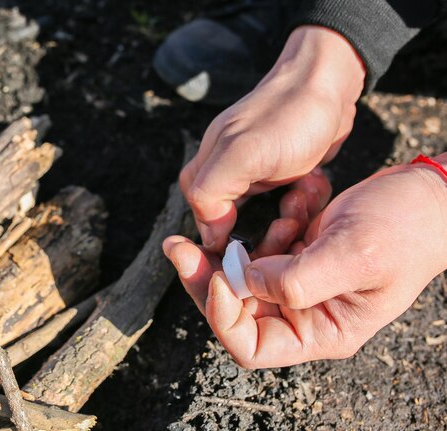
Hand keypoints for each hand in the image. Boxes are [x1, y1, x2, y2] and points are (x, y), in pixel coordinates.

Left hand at [166, 155, 446, 367]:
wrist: (427, 197)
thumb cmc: (405, 230)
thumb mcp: (354, 255)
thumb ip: (298, 278)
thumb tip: (245, 281)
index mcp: (321, 331)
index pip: (251, 347)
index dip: (222, 316)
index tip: (215, 275)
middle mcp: (304, 314)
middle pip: (234, 310)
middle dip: (208, 276)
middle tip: (179, 245)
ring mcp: (298, 284)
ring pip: (243, 275)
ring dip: (252, 242)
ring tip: (293, 210)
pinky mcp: (297, 255)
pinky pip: (264, 246)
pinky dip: (274, 221)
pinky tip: (303, 198)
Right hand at [181, 25, 364, 251]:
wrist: (327, 82)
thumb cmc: (287, 115)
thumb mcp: (243, 152)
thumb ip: (210, 190)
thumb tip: (207, 234)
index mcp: (204, 174)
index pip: (205, 228)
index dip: (231, 243)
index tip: (261, 245)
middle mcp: (223, 178)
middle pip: (237, 229)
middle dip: (268, 232)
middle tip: (291, 219)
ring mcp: (251, 178)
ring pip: (265, 223)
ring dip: (290, 217)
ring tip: (305, 193)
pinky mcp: (277, 178)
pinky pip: (286, 208)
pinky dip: (303, 204)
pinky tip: (313, 184)